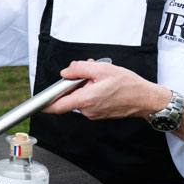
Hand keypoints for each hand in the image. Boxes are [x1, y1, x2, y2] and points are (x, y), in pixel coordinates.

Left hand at [42, 59, 169, 120]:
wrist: (146, 99)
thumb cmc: (128, 85)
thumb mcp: (101, 69)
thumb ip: (79, 69)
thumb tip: (65, 73)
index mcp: (85, 100)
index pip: (57, 106)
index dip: (45, 104)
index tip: (36, 103)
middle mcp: (87, 110)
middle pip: (70, 97)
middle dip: (74, 83)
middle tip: (85, 71)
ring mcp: (94, 114)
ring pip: (80, 97)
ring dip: (84, 86)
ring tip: (99, 76)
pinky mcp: (100, 113)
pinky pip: (89, 101)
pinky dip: (91, 91)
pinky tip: (103, 84)